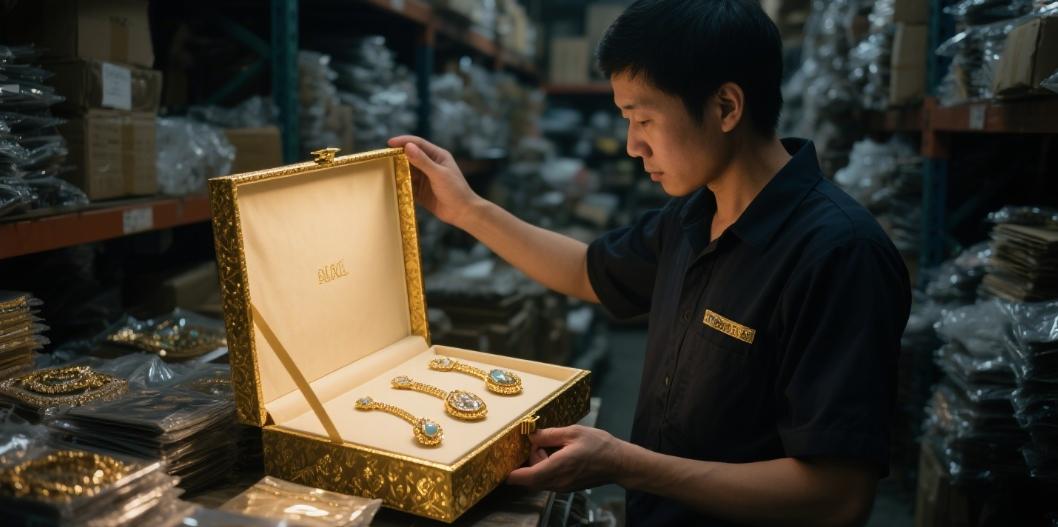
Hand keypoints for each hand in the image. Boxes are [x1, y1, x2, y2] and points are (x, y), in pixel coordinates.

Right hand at [387, 135, 481, 226]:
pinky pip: (408, 186)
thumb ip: (423, 161)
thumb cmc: (455, 190)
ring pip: (408, 171)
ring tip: (385, 173)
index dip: (403, 142)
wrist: (463, 212)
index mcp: (438, 156)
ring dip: (398, 172)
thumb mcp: (438, 174)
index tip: (389, 143)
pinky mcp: (422, 191)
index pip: (418, 144)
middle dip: (398, 157)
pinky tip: (392, 186)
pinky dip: (400, 185)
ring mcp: (426, 178)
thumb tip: (408, 146)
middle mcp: (431, 165)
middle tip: (383, 159)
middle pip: (410, 157)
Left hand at [506, 425, 624, 491]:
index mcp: (558, 467)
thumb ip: (549, 434)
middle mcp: (558, 482)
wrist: (618, 463)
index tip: (501, 468)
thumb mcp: (573, 432)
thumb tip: (530, 436)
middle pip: (531, 476)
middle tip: (543, 441)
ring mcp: (562, 487)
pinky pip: (548, 479)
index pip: (528, 477)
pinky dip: (547, 467)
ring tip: (555, 446)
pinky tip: (560, 454)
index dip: (512, 475)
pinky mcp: (566, 487)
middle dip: (530, 459)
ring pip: (539, 478)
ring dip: (539, 463)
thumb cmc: (598, 445)